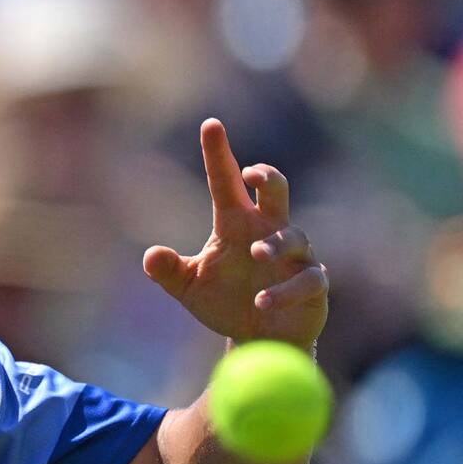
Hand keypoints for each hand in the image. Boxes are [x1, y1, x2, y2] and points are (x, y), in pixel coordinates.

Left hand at [142, 119, 328, 346]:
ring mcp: (294, 257)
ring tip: (257, 253)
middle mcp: (266, 232)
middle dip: (268, 177)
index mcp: (235, 224)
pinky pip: (307, 280)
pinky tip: (262, 300)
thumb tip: (150, 255)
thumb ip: (169, 271)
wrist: (258, 339)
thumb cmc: (225, 302)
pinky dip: (285, 289)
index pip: (224, 183)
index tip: (211, 125)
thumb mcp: (189, 288)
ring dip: (275, 244)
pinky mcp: (312, 285)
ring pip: (293, 236)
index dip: (218, 155)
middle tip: (253, 173)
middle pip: (274, 192)